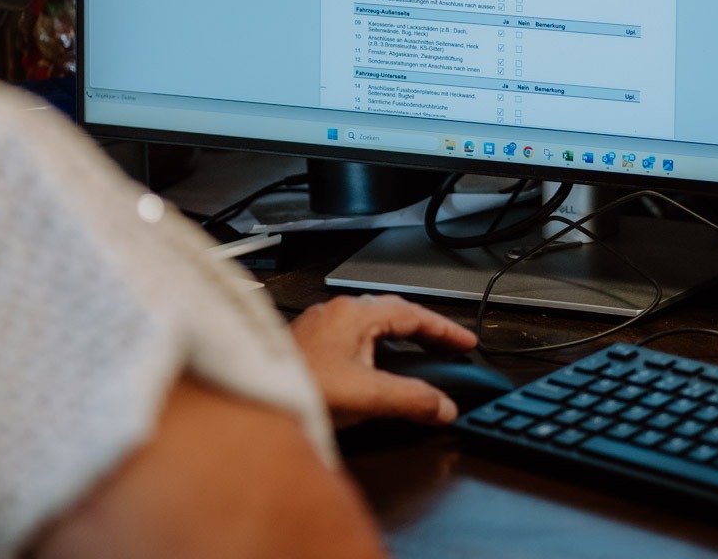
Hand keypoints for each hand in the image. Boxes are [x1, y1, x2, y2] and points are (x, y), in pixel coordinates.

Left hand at [290, 293, 478, 429]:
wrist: (251, 399)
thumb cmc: (299, 387)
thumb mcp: (367, 396)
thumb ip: (411, 399)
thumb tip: (443, 406)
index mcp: (354, 313)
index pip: (413, 314)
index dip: (444, 329)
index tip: (466, 342)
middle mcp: (337, 312)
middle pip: (394, 313)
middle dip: (424, 331)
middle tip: (449, 347)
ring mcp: (322, 326)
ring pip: (372, 324)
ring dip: (400, 339)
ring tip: (421, 357)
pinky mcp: (311, 344)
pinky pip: (356, 337)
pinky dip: (378, 348)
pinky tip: (378, 368)